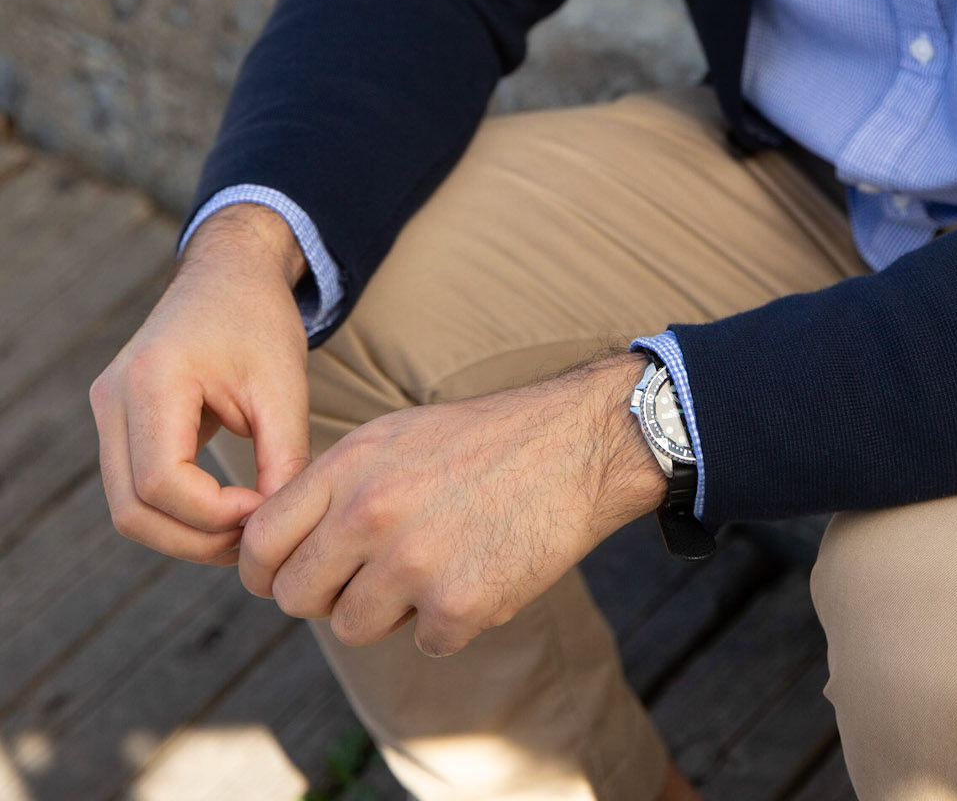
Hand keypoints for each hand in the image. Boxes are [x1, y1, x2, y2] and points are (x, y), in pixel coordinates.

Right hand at [90, 204, 312, 563]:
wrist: (230, 273)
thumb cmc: (260, 321)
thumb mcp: (285, 387)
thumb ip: (284, 459)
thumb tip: (274, 530)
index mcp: (152, 378)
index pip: (162, 482)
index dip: (214, 515)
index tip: (265, 508)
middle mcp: (112, 397)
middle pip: (132, 509)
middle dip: (195, 539)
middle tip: (254, 537)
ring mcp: (106, 410)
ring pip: (127, 509)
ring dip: (183, 535)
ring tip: (243, 527)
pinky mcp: (115, 422)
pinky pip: (132, 490)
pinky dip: (174, 513)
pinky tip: (223, 511)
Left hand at [238, 353, 665, 654]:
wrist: (574, 445)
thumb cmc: (480, 440)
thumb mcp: (392, 437)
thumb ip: (333, 488)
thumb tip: (277, 549)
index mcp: (349, 465)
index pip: (260, 543)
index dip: (267, 570)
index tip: (288, 575)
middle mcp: (370, 514)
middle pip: (297, 597)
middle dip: (327, 594)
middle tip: (369, 573)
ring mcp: (414, 563)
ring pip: (353, 627)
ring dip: (389, 610)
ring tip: (433, 562)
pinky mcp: (459, 605)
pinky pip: (425, 642)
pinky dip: (450, 621)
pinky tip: (478, 571)